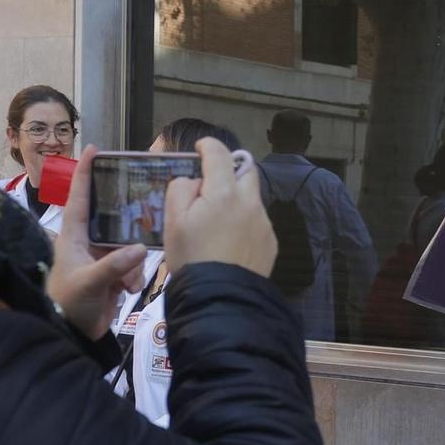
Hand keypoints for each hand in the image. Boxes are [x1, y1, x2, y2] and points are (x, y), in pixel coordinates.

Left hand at [46, 145, 146, 338]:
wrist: (72, 335)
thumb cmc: (68, 304)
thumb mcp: (89, 283)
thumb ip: (115, 265)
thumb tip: (140, 248)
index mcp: (73, 236)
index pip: (78, 197)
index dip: (84, 172)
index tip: (94, 149)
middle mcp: (87, 242)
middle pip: (114, 221)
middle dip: (127, 228)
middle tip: (142, 219)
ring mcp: (100, 258)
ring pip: (128, 246)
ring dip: (132, 264)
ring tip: (126, 283)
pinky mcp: (112, 274)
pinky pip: (132, 265)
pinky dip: (133, 277)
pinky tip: (128, 291)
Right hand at [166, 138, 277, 277]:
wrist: (221, 298)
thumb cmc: (192, 258)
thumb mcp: (173, 221)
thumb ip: (181, 190)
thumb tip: (195, 180)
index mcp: (224, 193)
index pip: (220, 155)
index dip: (208, 146)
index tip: (200, 147)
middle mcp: (250, 204)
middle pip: (246, 171)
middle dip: (230, 169)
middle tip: (212, 181)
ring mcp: (264, 224)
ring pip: (252, 199)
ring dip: (236, 199)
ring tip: (216, 220)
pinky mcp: (270, 243)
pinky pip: (257, 222)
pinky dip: (244, 221)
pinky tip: (230, 240)